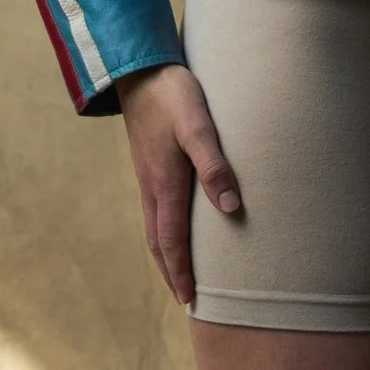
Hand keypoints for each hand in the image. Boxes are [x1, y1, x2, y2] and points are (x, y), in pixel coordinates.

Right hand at [114, 62, 240, 304]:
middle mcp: (152, 186)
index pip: (172, 240)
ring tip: (180, 272)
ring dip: (166, 253)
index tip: (190, 299)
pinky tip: (173, 225)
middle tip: (185, 298)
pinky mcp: (148, 164)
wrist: (139, 70)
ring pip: (154, 226)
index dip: (182, 271)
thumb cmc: (172, 95)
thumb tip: (230, 207)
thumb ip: (214, 165)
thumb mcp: (198, 126)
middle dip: (172, 271)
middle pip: (159, 241)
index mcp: (164, 183)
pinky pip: (154, 209)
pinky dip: (163, 230)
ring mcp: (147, 176)